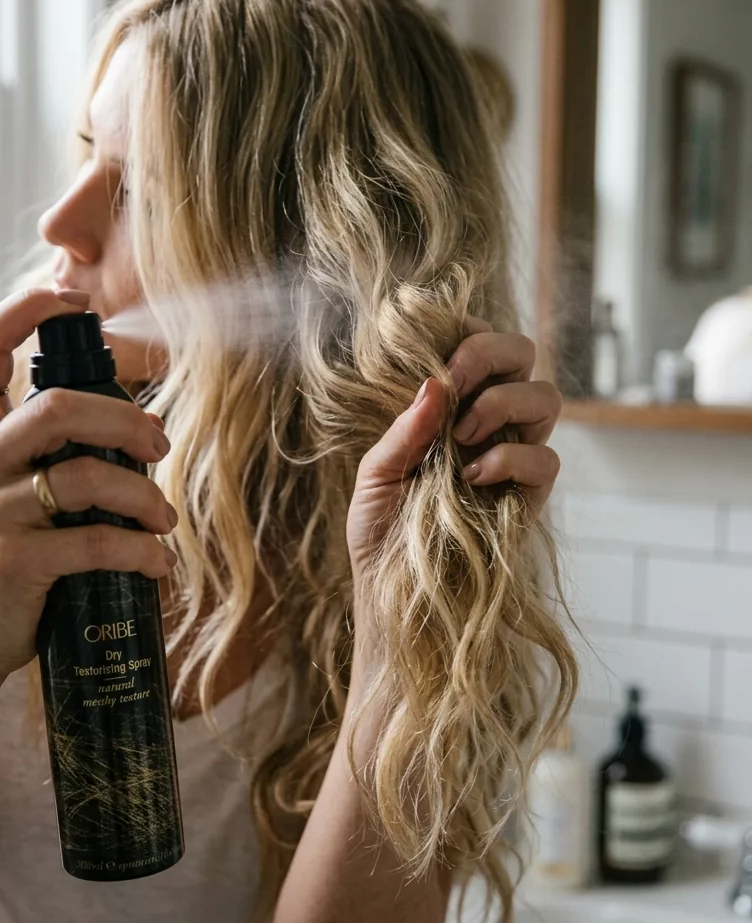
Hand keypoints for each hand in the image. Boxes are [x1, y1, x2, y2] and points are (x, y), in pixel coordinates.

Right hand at [0, 288, 177, 684]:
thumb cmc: (10, 553)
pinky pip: (92, 541)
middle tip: (159, 446)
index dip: (28, 309)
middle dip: (124, 419)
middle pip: (56, 407)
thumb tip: (142, 423)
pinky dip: (139, 550)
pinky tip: (158, 561)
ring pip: (83, 475)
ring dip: (143, 495)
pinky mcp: (11, 563)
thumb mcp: (13, 490)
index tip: (76, 302)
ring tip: (164, 520)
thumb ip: (54, 451)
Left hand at [346, 321, 561, 582]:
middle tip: (455, 379)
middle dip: (491, 352)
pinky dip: (512, 458)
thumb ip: (404, 429)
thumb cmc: (381, 530)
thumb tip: (433, 383)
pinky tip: (474, 476)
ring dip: (503, 403)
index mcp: (451, 404)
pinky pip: (545, 458)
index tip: (440, 351)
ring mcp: (513, 454)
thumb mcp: (377, 473)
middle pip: (523, 354)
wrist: (393, 591)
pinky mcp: (531, 496)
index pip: (479, 341)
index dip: (468, 331)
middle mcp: (489, 421)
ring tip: (462, 436)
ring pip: (546, 398)